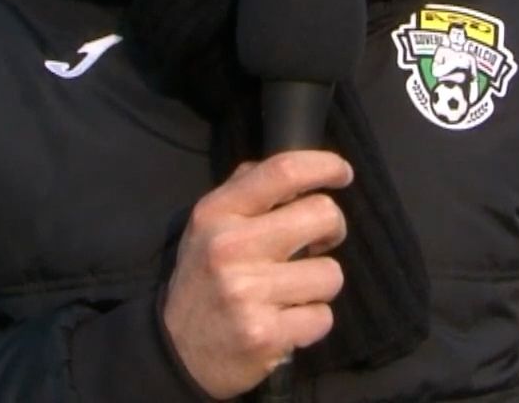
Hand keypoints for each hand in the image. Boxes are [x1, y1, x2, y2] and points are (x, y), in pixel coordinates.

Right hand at [162, 150, 352, 398]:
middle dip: (333, 229)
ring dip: (319, 285)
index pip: (283, 171)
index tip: (342, 173)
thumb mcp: (207, 227)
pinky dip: (312, 322)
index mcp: (217, 213)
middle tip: (319, 244)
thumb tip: (294, 175)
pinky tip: (286, 322)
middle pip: (322, 215)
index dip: (324, 165)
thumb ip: (244, 193)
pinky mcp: (264, 335)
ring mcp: (247, 292)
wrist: (176, 352)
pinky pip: (322, 317)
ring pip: (330, 273)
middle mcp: (230, 247)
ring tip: (292, 292)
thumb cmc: (203, 281)